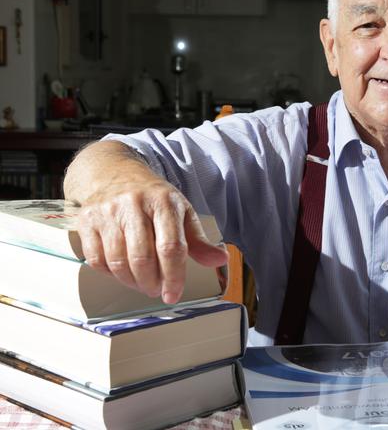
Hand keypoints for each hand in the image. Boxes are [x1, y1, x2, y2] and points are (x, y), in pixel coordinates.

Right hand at [76, 178, 227, 304]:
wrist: (115, 173)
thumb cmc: (154, 198)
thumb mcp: (182, 212)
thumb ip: (199, 240)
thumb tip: (220, 260)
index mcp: (164, 201)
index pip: (171, 247)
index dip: (173, 276)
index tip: (173, 295)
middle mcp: (134, 204)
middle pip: (142, 258)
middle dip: (151, 283)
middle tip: (156, 290)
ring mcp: (108, 211)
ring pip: (118, 261)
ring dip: (131, 282)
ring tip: (142, 283)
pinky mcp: (86, 220)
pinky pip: (96, 259)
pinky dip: (110, 274)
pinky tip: (122, 272)